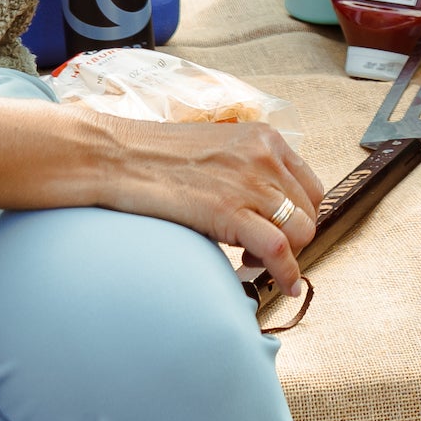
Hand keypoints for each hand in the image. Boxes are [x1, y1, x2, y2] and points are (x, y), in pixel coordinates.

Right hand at [0, 99, 326, 292]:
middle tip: (263, 251)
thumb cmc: (152, 155)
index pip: (309, 184)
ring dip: (287, 256)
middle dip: (295, 237)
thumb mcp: (212, 148)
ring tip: (252, 262)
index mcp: (263, 137)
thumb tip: (259, 203)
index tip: (283, 231)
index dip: (300, 215)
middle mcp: (264, 155)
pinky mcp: (229, 210)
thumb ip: (243, 168)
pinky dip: (288, 272)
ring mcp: (249, 182)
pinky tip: (284, 284)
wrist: (112, 155)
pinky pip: (279, 249)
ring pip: (300, 231)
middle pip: (309, 210)